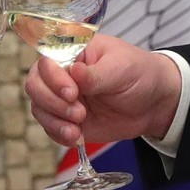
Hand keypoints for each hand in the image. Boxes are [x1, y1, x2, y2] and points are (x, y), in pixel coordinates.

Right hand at [26, 34, 180, 147]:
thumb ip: (97, 74)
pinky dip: (59, 135)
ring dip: (55, 121)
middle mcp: (62, 74)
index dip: (53, 78)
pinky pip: (51, 128)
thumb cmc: (140, 74)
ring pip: (39, 108)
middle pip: (35, 85)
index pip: (47, 60)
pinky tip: (77, 138)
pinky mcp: (67, 120)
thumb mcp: (123, 68)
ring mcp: (62, 98)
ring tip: (77, 130)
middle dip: (52, 102)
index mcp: (73, 51)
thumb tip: (74, 71)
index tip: (73, 92)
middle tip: (79, 113)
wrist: (154, 104)